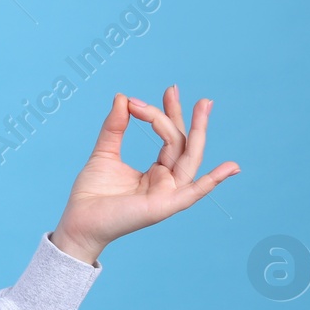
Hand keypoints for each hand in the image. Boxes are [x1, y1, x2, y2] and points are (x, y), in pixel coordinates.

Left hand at [50, 85, 239, 264]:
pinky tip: (230, 167)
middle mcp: (167, 181)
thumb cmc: (92, 193)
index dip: (164, 113)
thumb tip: (123, 97)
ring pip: (187, 158)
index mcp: (157, 171)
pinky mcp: (164, 207)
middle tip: (176, 89)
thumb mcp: (104, 153)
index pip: (170, 138)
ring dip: (197, 132)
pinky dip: (212, 181)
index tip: (144, 97)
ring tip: (203, 106)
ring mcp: (168, 194)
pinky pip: (193, 194)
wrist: (79, 220)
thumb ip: (115, 127)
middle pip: (181, 144)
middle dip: (183, 116)